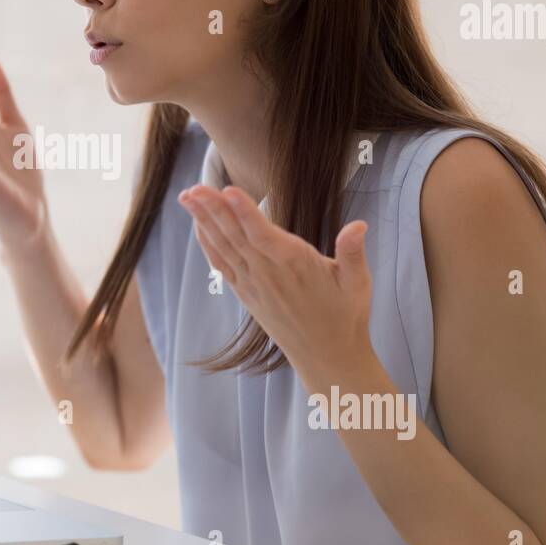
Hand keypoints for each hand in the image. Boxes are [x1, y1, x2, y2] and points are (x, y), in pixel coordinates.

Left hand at [178, 184, 374, 385]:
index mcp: (295, 264)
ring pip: (224, 247)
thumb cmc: (345, 315)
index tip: (227, 191)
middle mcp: (268, 273)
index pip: (264, 235)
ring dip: (204, 222)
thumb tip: (359, 226)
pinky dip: (208, 244)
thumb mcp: (357, 283)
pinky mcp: (246, 293)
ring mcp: (253, 283)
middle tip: (193, 187)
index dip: (245, 213)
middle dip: (213, 210)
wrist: (327, 356)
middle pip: (236, 236)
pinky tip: (198, 226)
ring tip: (187, 197)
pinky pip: (221, 265)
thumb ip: (353, 253)